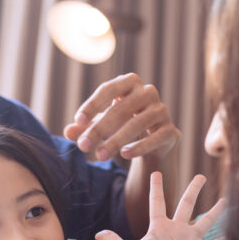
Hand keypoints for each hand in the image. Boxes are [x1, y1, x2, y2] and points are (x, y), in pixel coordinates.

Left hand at [64, 74, 179, 161]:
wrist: (155, 141)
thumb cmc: (124, 124)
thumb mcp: (102, 124)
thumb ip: (85, 127)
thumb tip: (68, 132)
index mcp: (130, 83)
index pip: (108, 89)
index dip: (92, 104)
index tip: (78, 121)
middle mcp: (148, 92)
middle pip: (120, 109)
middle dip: (99, 130)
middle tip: (83, 147)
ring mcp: (161, 111)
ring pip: (136, 124)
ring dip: (115, 141)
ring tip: (99, 156)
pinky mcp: (170, 130)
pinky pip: (154, 138)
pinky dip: (139, 147)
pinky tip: (124, 154)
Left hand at [95, 173, 225, 239]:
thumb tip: (96, 235)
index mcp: (158, 228)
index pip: (157, 203)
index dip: (156, 188)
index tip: (156, 172)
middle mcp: (176, 232)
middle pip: (187, 204)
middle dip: (194, 189)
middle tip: (201, 175)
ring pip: (206, 220)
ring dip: (216, 211)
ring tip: (227, 199)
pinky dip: (227, 239)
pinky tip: (238, 231)